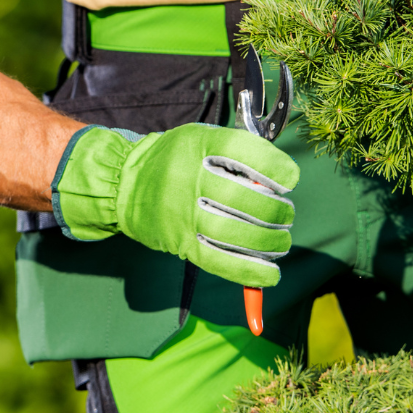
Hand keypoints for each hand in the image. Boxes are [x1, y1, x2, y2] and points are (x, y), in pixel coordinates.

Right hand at [52, 123, 299, 287]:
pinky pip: (219, 262)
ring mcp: (182, 213)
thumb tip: (277, 184)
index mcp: (197, 144)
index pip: (243, 152)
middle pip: (244, 198)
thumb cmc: (175, 160)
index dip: (274, 167)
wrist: (123, 184)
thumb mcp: (201, 139)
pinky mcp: (180, 243)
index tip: (290, 180)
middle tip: (286, 215)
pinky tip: (270, 274)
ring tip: (281, 241)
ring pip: (235, 233)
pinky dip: (250, 272)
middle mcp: (188, 178)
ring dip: (269, 242)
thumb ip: (238, 154)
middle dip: (276, 211)